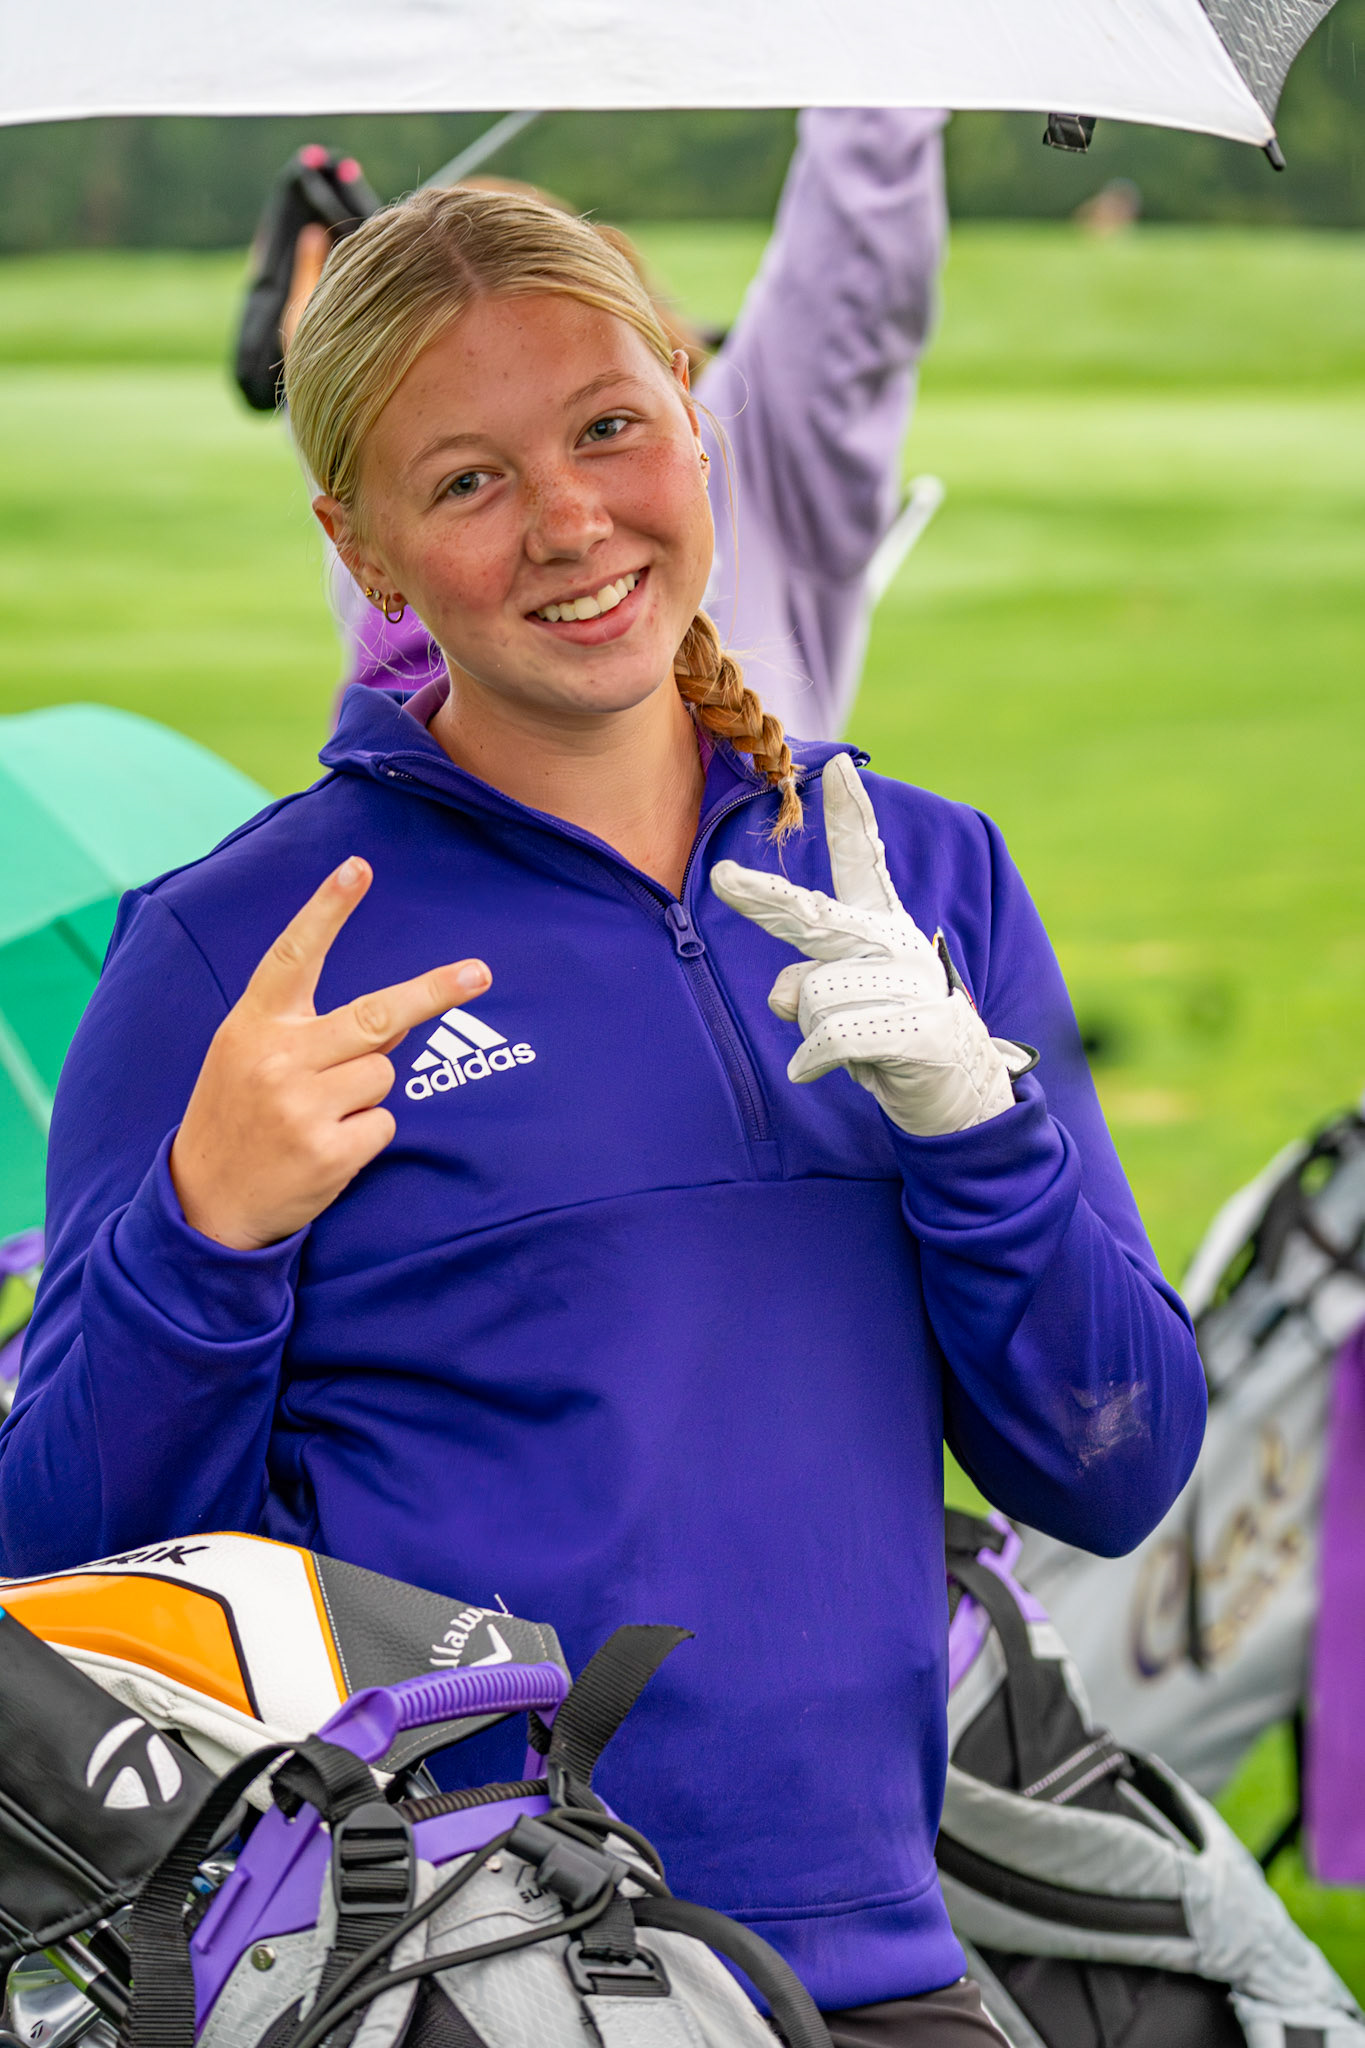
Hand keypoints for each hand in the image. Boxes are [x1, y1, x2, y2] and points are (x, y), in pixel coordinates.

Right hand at [169, 857, 489, 1248]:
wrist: (204, 1203)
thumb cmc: (239, 1114)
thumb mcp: (252, 1058)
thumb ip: (312, 1030)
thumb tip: (399, 1017)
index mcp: (254, 1023)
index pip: (294, 954)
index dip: (326, 909)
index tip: (358, 867)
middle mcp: (276, 1058)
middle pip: (378, 1014)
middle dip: (434, 992)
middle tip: (480, 974)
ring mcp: (301, 1106)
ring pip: (384, 1074)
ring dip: (369, 1092)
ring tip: (322, 1115)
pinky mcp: (327, 1150)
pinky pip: (384, 1122)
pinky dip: (367, 1134)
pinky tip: (326, 1147)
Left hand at [710, 755, 1032, 1137]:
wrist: (960, 1096)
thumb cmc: (889, 1040)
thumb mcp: (841, 1009)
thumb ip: (807, 986)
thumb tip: (785, 992)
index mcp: (883, 928)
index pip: (865, 864)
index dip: (850, 816)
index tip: (836, 766)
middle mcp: (897, 945)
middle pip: (815, 918)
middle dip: (764, 899)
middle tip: (722, 879)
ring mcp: (912, 985)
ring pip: (813, 995)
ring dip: (812, 1032)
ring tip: (851, 1045)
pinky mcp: (920, 1029)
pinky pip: (832, 1037)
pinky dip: (816, 1060)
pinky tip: (833, 1070)